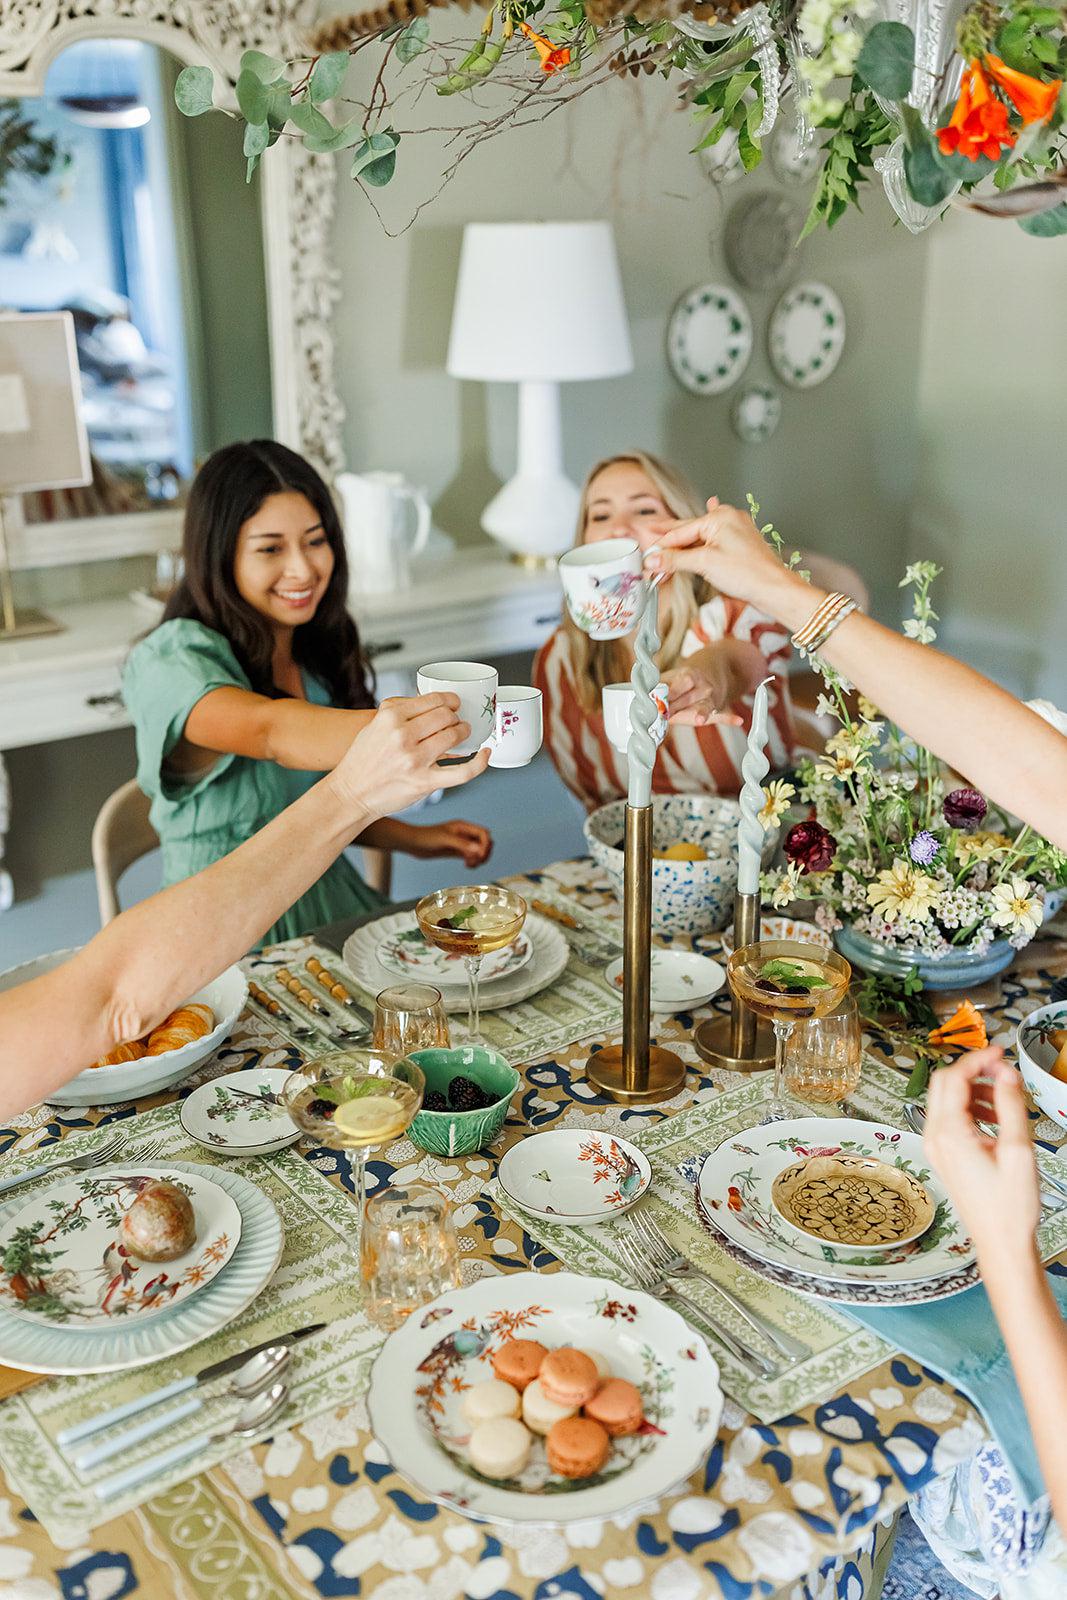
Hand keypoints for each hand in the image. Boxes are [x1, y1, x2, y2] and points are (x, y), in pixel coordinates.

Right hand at [328, 695, 488, 818]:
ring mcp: (415, 760)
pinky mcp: (424, 783)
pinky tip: (486, 753)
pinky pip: (462, 772)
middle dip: (456, 717)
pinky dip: (480, 762)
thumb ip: (398, 710)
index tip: (454, 704)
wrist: (350, 793)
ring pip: (454, 737)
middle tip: (457, 721)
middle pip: (446, 716)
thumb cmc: (362, 760)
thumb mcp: (374, 725)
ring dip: (464, 732)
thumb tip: (430, 701)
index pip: (434, 700)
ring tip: (464, 733)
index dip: (450, 700)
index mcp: (390, 717)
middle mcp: (402, 736)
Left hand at [406, 819, 492, 867]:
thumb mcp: (445, 839)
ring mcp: (460, 843)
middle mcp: (464, 833)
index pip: (483, 834)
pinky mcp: (456, 851)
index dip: (485, 845)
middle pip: (484, 842)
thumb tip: (478, 849)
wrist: (412, 843)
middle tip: (476, 861)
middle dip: (484, 852)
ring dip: (479, 858)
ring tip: (470, 864)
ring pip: (479, 850)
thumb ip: (462, 843)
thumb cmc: (426, 837)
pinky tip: (466, 865)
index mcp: (463, 826)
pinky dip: (473, 862)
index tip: (479, 855)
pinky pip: (471, 856)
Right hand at [645, 499, 797, 613]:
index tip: (647, 555)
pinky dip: (705, 535)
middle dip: (671, 538)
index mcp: (719, 518)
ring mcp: (737, 530)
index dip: (662, 544)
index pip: (682, 531)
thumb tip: (653, 560)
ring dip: (685, 542)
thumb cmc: (747, 573)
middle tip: (649, 532)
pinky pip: (716, 538)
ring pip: (703, 535)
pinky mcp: (742, 543)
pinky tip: (709, 509)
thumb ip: (676, 560)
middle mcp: (729, 518)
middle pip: (691, 530)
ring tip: (667, 536)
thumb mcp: (704, 564)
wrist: (774, 588)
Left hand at [663, 641, 765, 727]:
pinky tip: (738, 721)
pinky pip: (722, 715)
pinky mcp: (714, 711)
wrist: (706, 676)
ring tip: (699, 720)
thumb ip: (655, 687)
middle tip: (664, 714)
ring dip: (702, 713)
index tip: (658, 701)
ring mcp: (710, 699)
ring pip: (706, 706)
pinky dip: (729, 719)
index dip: (670, 692)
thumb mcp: (668, 679)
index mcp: (689, 675)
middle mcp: (702, 686)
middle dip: (675, 707)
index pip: (681, 683)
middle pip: (689, 697)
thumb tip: (638, 696)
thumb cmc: (679, 683)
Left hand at [923, 1046, 1041, 1265]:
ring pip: (947, 1099)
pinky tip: (995, 1119)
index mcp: (949, 1133)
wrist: (1000, 1242)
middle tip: (1003, 1071)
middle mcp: (935, 1137)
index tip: (999, 1052)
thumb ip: (1010, 1106)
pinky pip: (951, 1118)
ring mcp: (936, 1147)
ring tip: (1005, 1101)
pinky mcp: (943, 1155)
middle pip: (944, 1084)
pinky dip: (971, 1109)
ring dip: (975, 1090)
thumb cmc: (1009, 1207)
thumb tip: (1006, 1073)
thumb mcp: (1018, 1151)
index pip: (953, 1078)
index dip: (977, 1059)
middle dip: (974, 1072)